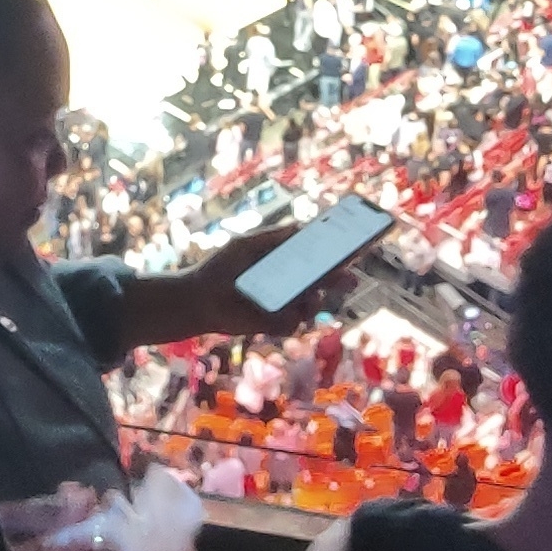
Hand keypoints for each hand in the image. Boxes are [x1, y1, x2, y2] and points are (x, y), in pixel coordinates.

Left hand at [187, 223, 342, 335]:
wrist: (199, 299)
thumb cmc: (222, 267)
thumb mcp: (246, 245)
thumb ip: (273, 237)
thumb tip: (303, 226)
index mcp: (286, 261)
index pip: (317, 256)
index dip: (337, 253)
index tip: (352, 246)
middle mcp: (291, 283)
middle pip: (323, 281)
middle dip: (340, 279)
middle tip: (349, 277)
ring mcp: (286, 305)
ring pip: (313, 305)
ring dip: (315, 301)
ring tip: (312, 296)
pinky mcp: (276, 324)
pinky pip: (293, 323)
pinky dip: (289, 317)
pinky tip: (281, 312)